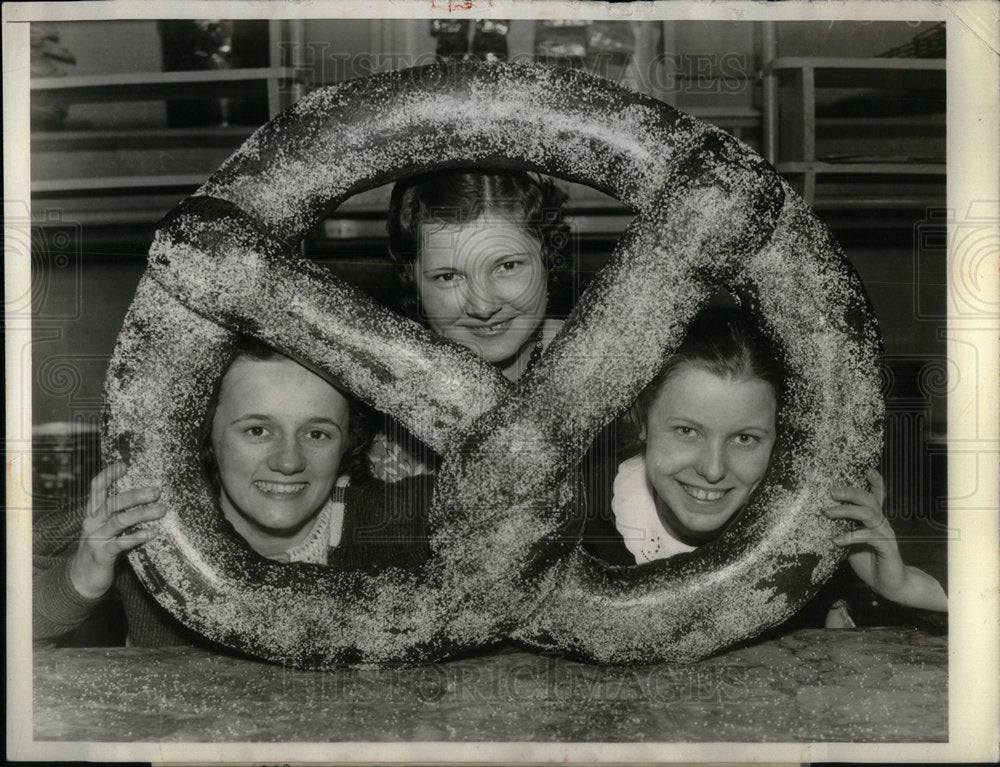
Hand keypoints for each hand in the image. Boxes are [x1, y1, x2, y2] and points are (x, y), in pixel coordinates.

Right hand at [69, 462, 165, 599]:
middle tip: (157, 491)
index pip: (96, 489)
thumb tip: (149, 499)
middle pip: (112, 503)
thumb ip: (119, 515)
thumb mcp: (107, 528)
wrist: (82, 580)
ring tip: (162, 509)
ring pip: (119, 521)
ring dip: (141, 514)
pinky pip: (121, 544)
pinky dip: (138, 537)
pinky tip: (153, 533)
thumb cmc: (101, 549)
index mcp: (92, 513)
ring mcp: (95, 539)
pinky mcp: (102, 555)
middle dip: (135, 495)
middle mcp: (92, 523)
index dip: (108, 475)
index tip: (124, 465)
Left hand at [824, 468, 946, 611]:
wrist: (888, 585)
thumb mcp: (850, 542)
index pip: (877, 496)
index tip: (868, 469)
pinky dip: (851, 536)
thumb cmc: (868, 561)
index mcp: (874, 519)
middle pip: (869, 500)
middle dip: (850, 492)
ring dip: (847, 510)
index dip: (875, 482)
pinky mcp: (886, 548)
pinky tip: (837, 540)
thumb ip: (842, 529)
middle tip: (831, 491)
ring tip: (827, 512)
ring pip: (869, 514)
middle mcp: (881, 523)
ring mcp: (885, 534)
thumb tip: (822, 517)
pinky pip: (870, 536)